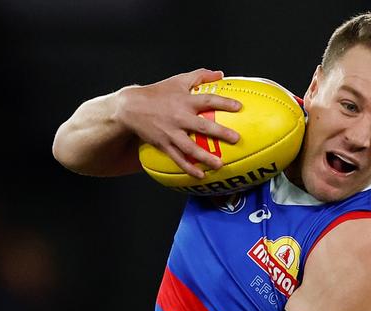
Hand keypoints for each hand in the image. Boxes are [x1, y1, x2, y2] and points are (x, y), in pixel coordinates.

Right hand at [115, 68, 241, 177]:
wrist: (131, 107)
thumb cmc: (157, 93)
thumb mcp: (178, 80)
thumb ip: (200, 76)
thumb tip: (220, 74)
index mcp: (185, 101)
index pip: (208, 100)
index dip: (224, 103)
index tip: (239, 107)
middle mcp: (179, 117)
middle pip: (202, 127)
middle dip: (220, 133)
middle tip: (236, 139)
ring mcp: (171, 133)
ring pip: (190, 147)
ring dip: (205, 157)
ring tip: (220, 165)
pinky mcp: (164, 144)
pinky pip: (178, 159)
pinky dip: (189, 168)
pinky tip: (200, 175)